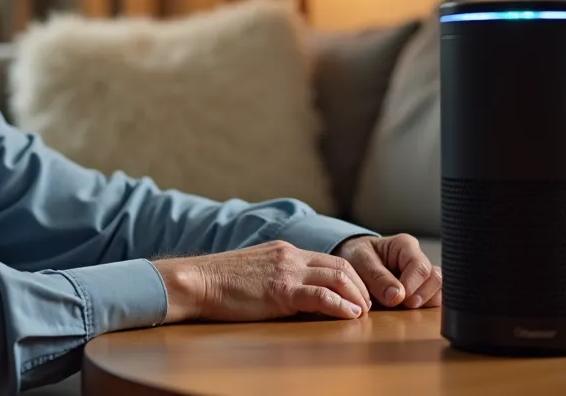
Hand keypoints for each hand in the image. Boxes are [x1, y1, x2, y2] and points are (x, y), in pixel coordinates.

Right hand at [151, 241, 371, 323]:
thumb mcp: (255, 271)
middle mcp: (290, 256)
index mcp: (285, 250)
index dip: (351, 277)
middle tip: (368, 305)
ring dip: (356, 296)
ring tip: (363, 313)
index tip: (359, 294)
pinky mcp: (281, 291)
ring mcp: (287, 271)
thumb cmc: (219, 283)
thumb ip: (277, 276)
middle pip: (341, 264)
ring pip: (338, 277)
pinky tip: (349, 316)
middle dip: (360, 286)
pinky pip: (321, 296)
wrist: (197, 281)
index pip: (330, 258)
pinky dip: (341, 306)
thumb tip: (295, 294)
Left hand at [333, 233, 441, 308]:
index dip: (412, 286)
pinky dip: (425, 307)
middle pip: (435, 279)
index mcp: (405, 246)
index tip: (399, 299)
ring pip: (439, 290)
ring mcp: (422, 275)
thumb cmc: (356, 256)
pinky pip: (434, 299)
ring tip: (405, 308)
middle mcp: (418, 258)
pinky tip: (409, 310)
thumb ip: (377, 277)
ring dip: (425, 303)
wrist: (352, 261)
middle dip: (422, 296)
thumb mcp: (359, 261)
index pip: (420, 267)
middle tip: (404, 305)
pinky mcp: (422, 289)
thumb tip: (397, 296)